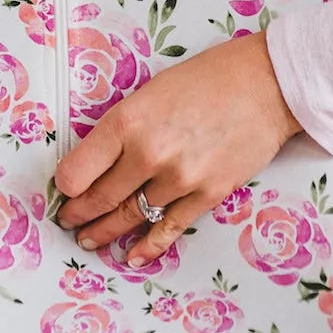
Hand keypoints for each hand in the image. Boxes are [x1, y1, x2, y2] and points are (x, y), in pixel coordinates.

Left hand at [53, 32, 301, 264]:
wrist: (268, 85)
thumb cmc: (211, 77)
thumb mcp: (151, 91)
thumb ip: (124, 127)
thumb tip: (99, 160)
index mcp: (127, 120)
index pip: (76, 171)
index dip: (65, 186)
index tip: (64, 191)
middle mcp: (148, 153)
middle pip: (99, 199)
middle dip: (79, 214)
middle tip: (69, 221)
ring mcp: (179, 179)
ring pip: (130, 216)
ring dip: (106, 231)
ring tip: (92, 238)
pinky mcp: (207, 195)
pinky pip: (168, 229)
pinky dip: (147, 246)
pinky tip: (131, 255)